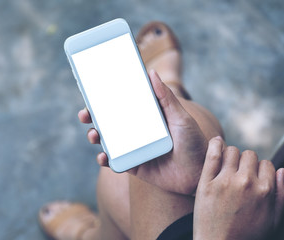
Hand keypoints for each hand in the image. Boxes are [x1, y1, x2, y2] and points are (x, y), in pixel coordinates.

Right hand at [78, 70, 207, 194]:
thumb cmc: (194, 142)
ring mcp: (134, 149)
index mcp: (147, 118)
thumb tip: (152, 73)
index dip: (106, 100)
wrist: (199, 173)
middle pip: (110, 123)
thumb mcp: (181, 117)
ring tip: (94, 135)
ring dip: (95, 137)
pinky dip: (105, 160)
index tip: (92, 93)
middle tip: (85, 115)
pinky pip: (115, 162)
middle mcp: (138, 132)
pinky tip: (102, 156)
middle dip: (93, 118)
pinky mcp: (134, 166)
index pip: (123, 106)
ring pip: (108, 141)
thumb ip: (166, 98)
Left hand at [193, 137, 283, 239]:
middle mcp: (246, 182)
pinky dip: (215, 144)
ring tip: (227, 164)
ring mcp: (225, 181)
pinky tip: (216, 143)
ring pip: (232, 151)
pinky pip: (212, 154)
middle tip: (238, 171)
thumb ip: (280, 195)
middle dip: (246, 162)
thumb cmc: (247, 235)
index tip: (252, 175)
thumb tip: (280, 171)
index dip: (259, 169)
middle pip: (249, 155)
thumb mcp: (272, 219)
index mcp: (265, 190)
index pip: (266, 164)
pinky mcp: (206, 182)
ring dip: (231, 155)